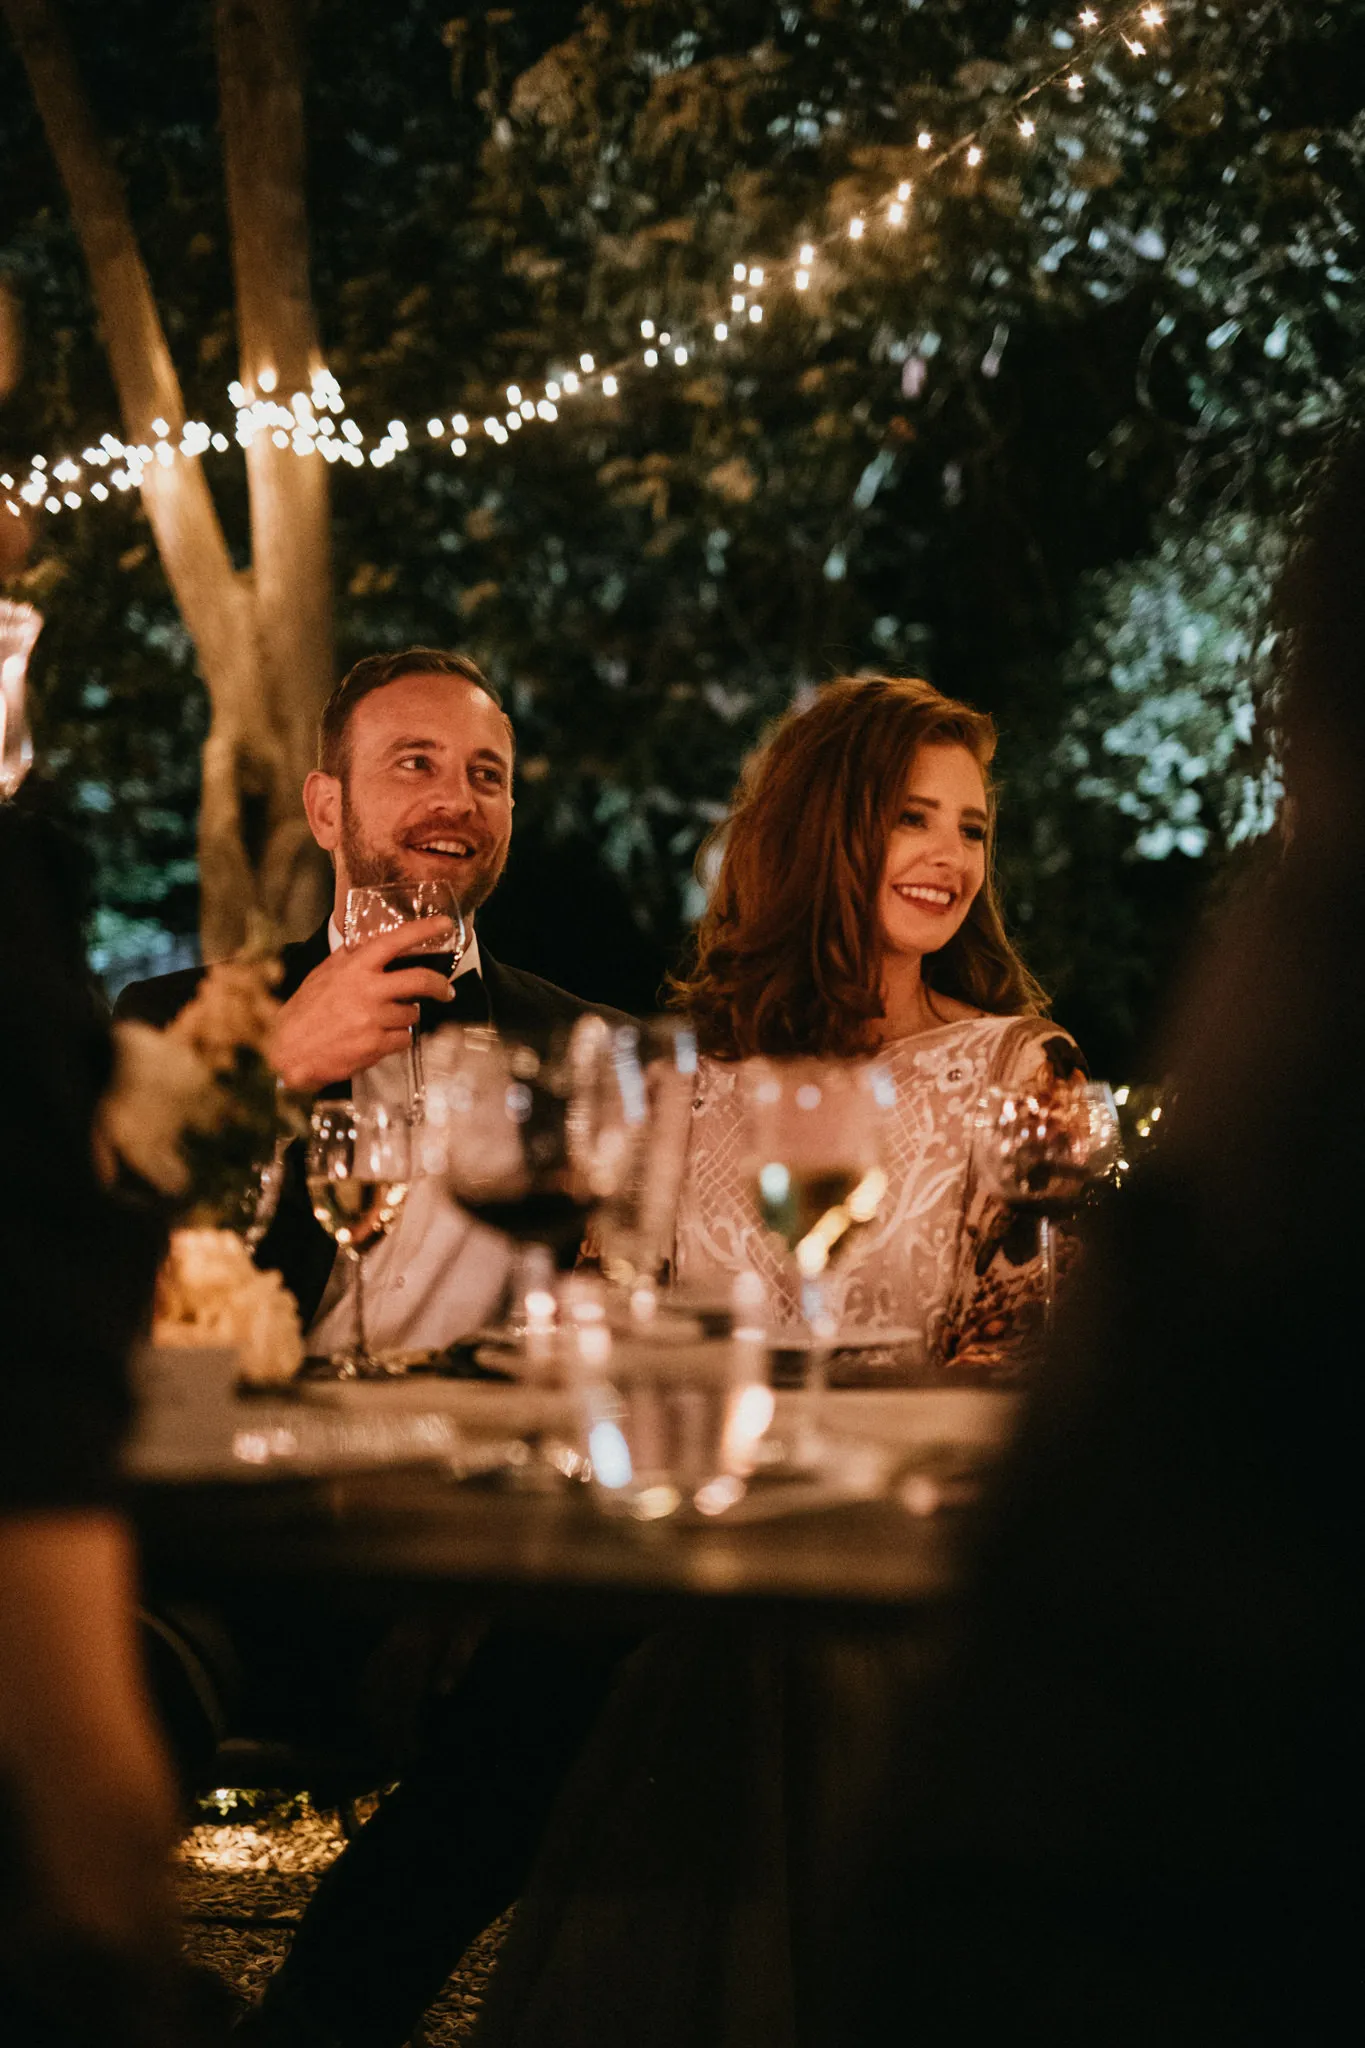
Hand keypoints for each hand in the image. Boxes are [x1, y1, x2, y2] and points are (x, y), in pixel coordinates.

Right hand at [268, 918, 455, 1091]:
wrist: (286, 1050)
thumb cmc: (303, 1012)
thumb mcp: (323, 974)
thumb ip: (349, 958)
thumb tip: (368, 942)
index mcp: (354, 967)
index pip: (395, 941)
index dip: (424, 930)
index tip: (444, 925)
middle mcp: (367, 989)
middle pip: (420, 980)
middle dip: (439, 985)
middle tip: (445, 989)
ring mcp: (373, 1018)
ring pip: (411, 1014)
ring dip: (404, 1018)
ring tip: (382, 1021)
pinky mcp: (375, 1044)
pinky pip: (404, 1039)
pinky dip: (396, 1039)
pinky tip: (377, 1038)